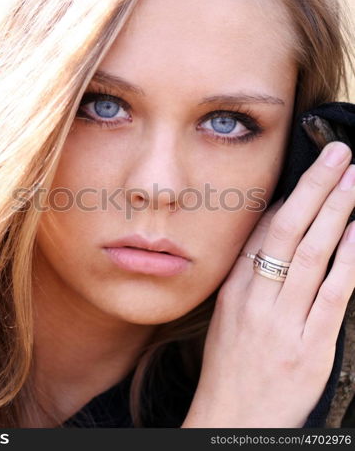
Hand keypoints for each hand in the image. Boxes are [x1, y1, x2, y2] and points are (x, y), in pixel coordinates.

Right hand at [182, 141, 354, 427]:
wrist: (231, 417)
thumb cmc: (230, 366)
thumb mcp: (229, 317)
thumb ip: (250, 278)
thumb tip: (273, 241)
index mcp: (233, 289)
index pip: (261, 231)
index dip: (289, 195)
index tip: (310, 168)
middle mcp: (255, 298)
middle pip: (286, 230)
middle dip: (315, 188)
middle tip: (338, 154)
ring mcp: (282, 322)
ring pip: (311, 254)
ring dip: (336, 212)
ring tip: (354, 179)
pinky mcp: (309, 348)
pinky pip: (332, 295)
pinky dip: (349, 260)